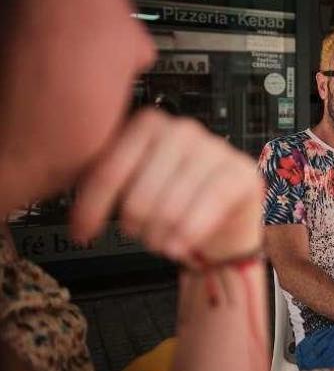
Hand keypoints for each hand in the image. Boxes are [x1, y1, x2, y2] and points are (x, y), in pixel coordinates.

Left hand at [70, 109, 263, 264]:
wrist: (226, 220)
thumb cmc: (177, 202)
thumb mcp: (134, 186)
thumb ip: (103, 181)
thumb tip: (56, 195)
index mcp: (149, 124)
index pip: (109, 169)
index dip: (92, 208)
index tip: (82, 233)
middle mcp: (183, 129)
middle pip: (139, 194)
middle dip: (134, 227)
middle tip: (140, 235)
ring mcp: (215, 149)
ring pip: (171, 205)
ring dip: (161, 235)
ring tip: (162, 241)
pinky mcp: (241, 172)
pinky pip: (206, 209)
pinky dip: (188, 234)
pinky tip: (180, 245)